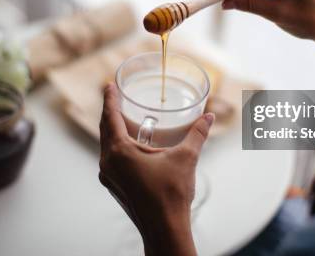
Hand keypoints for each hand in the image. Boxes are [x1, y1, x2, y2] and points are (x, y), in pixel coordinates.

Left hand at [98, 83, 213, 255]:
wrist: (164, 228)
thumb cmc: (171, 195)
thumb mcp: (185, 158)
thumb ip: (197, 134)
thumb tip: (209, 117)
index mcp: (120, 151)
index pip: (110, 117)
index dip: (110, 99)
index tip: (109, 86)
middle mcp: (109, 162)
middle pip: (105, 129)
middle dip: (110, 111)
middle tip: (114, 96)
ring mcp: (109, 176)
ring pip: (106, 145)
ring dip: (112, 129)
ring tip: (121, 118)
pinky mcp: (114, 185)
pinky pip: (110, 158)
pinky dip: (116, 146)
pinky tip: (128, 146)